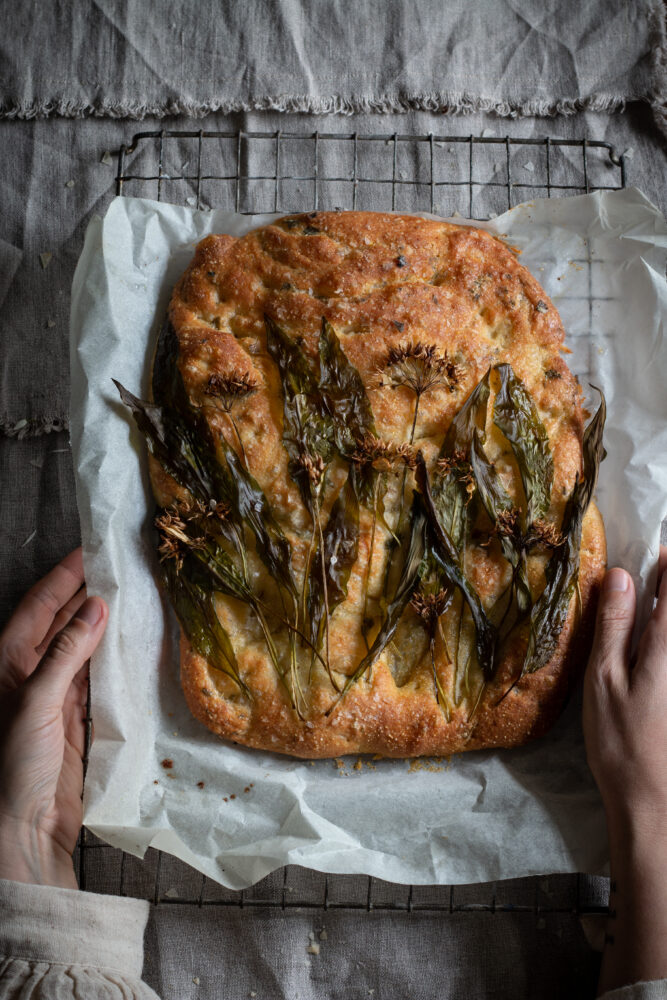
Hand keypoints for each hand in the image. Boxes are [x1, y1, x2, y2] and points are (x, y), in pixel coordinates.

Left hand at [0, 548, 107, 887]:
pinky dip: (113, 658)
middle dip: (87, 593)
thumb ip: (66, 653)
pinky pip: (97, 677)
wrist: (26, 829)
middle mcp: (28, 673)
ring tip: (133, 597)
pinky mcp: (77, 718)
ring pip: (81, 647)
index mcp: (7, 663)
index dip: (64, 576)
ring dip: (103, 624)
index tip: (92, 550)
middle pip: (61, 622)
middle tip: (121, 568)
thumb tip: (96, 607)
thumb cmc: (16, 766)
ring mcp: (54, 695)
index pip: (39, 606)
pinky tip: (132, 643)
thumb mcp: (36, 702)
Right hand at [583, 545, 666, 993]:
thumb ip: (614, 626)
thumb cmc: (620, 741)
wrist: (656, 802)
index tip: (664, 545)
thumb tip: (619, 575)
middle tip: (664, 564)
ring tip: (663, 601)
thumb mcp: (604, 681)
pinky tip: (656, 639)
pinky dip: (666, 639)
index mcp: (665, 648)